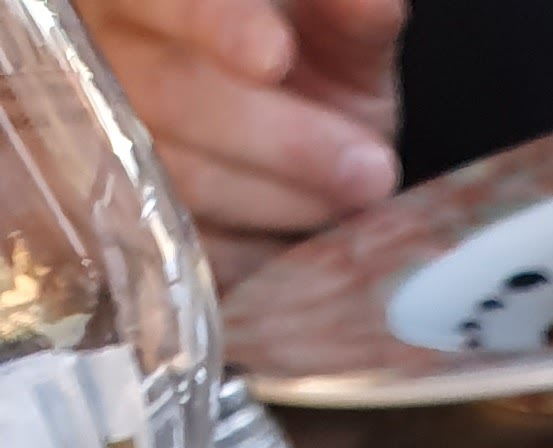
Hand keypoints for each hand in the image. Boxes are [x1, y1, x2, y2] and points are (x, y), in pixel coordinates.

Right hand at [79, 0, 404, 271]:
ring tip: (357, 194)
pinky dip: (265, 248)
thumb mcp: (339, 38)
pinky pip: (195, 246)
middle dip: (281, 140)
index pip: (166, 0)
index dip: (218, 23)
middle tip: (371, 170)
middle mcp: (109, 57)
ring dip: (284, 198)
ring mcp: (110, 143)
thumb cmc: (314, 73)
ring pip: (183, 177)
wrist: (309, 151)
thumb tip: (373, 3)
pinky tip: (310, 230)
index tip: (275, 57)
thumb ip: (349, 14)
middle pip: (170, 95)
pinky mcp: (136, 224)